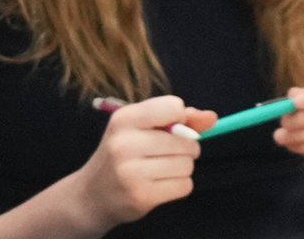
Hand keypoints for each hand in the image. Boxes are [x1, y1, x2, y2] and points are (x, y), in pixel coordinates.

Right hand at [75, 95, 212, 223]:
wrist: (92, 195)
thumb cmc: (124, 155)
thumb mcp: (142, 128)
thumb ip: (180, 118)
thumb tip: (212, 117)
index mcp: (124, 119)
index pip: (174, 107)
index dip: (181, 119)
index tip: (169, 129)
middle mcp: (124, 144)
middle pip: (187, 141)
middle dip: (186, 148)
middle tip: (164, 154)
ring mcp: (130, 172)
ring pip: (188, 164)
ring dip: (182, 168)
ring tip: (160, 170)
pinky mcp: (141, 196)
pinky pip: (185, 185)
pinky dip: (179, 186)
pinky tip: (159, 185)